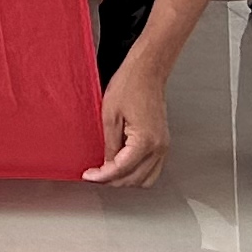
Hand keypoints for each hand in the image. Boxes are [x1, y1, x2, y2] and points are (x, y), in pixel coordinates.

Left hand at [86, 51, 168, 186]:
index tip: (89, 176)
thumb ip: (109, 144)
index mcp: (145, 141)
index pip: (121, 170)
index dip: (102, 176)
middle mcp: (158, 147)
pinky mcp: (163, 143)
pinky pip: (152, 169)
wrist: (147, 71)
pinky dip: (137, 172)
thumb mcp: (110, 115)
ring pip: (146, 179)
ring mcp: (163, 146)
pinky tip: (123, 165)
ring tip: (108, 172)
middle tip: (95, 175)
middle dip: (113, 180)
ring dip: (126, 180)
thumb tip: (106, 164)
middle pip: (135, 179)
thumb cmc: (130, 85)